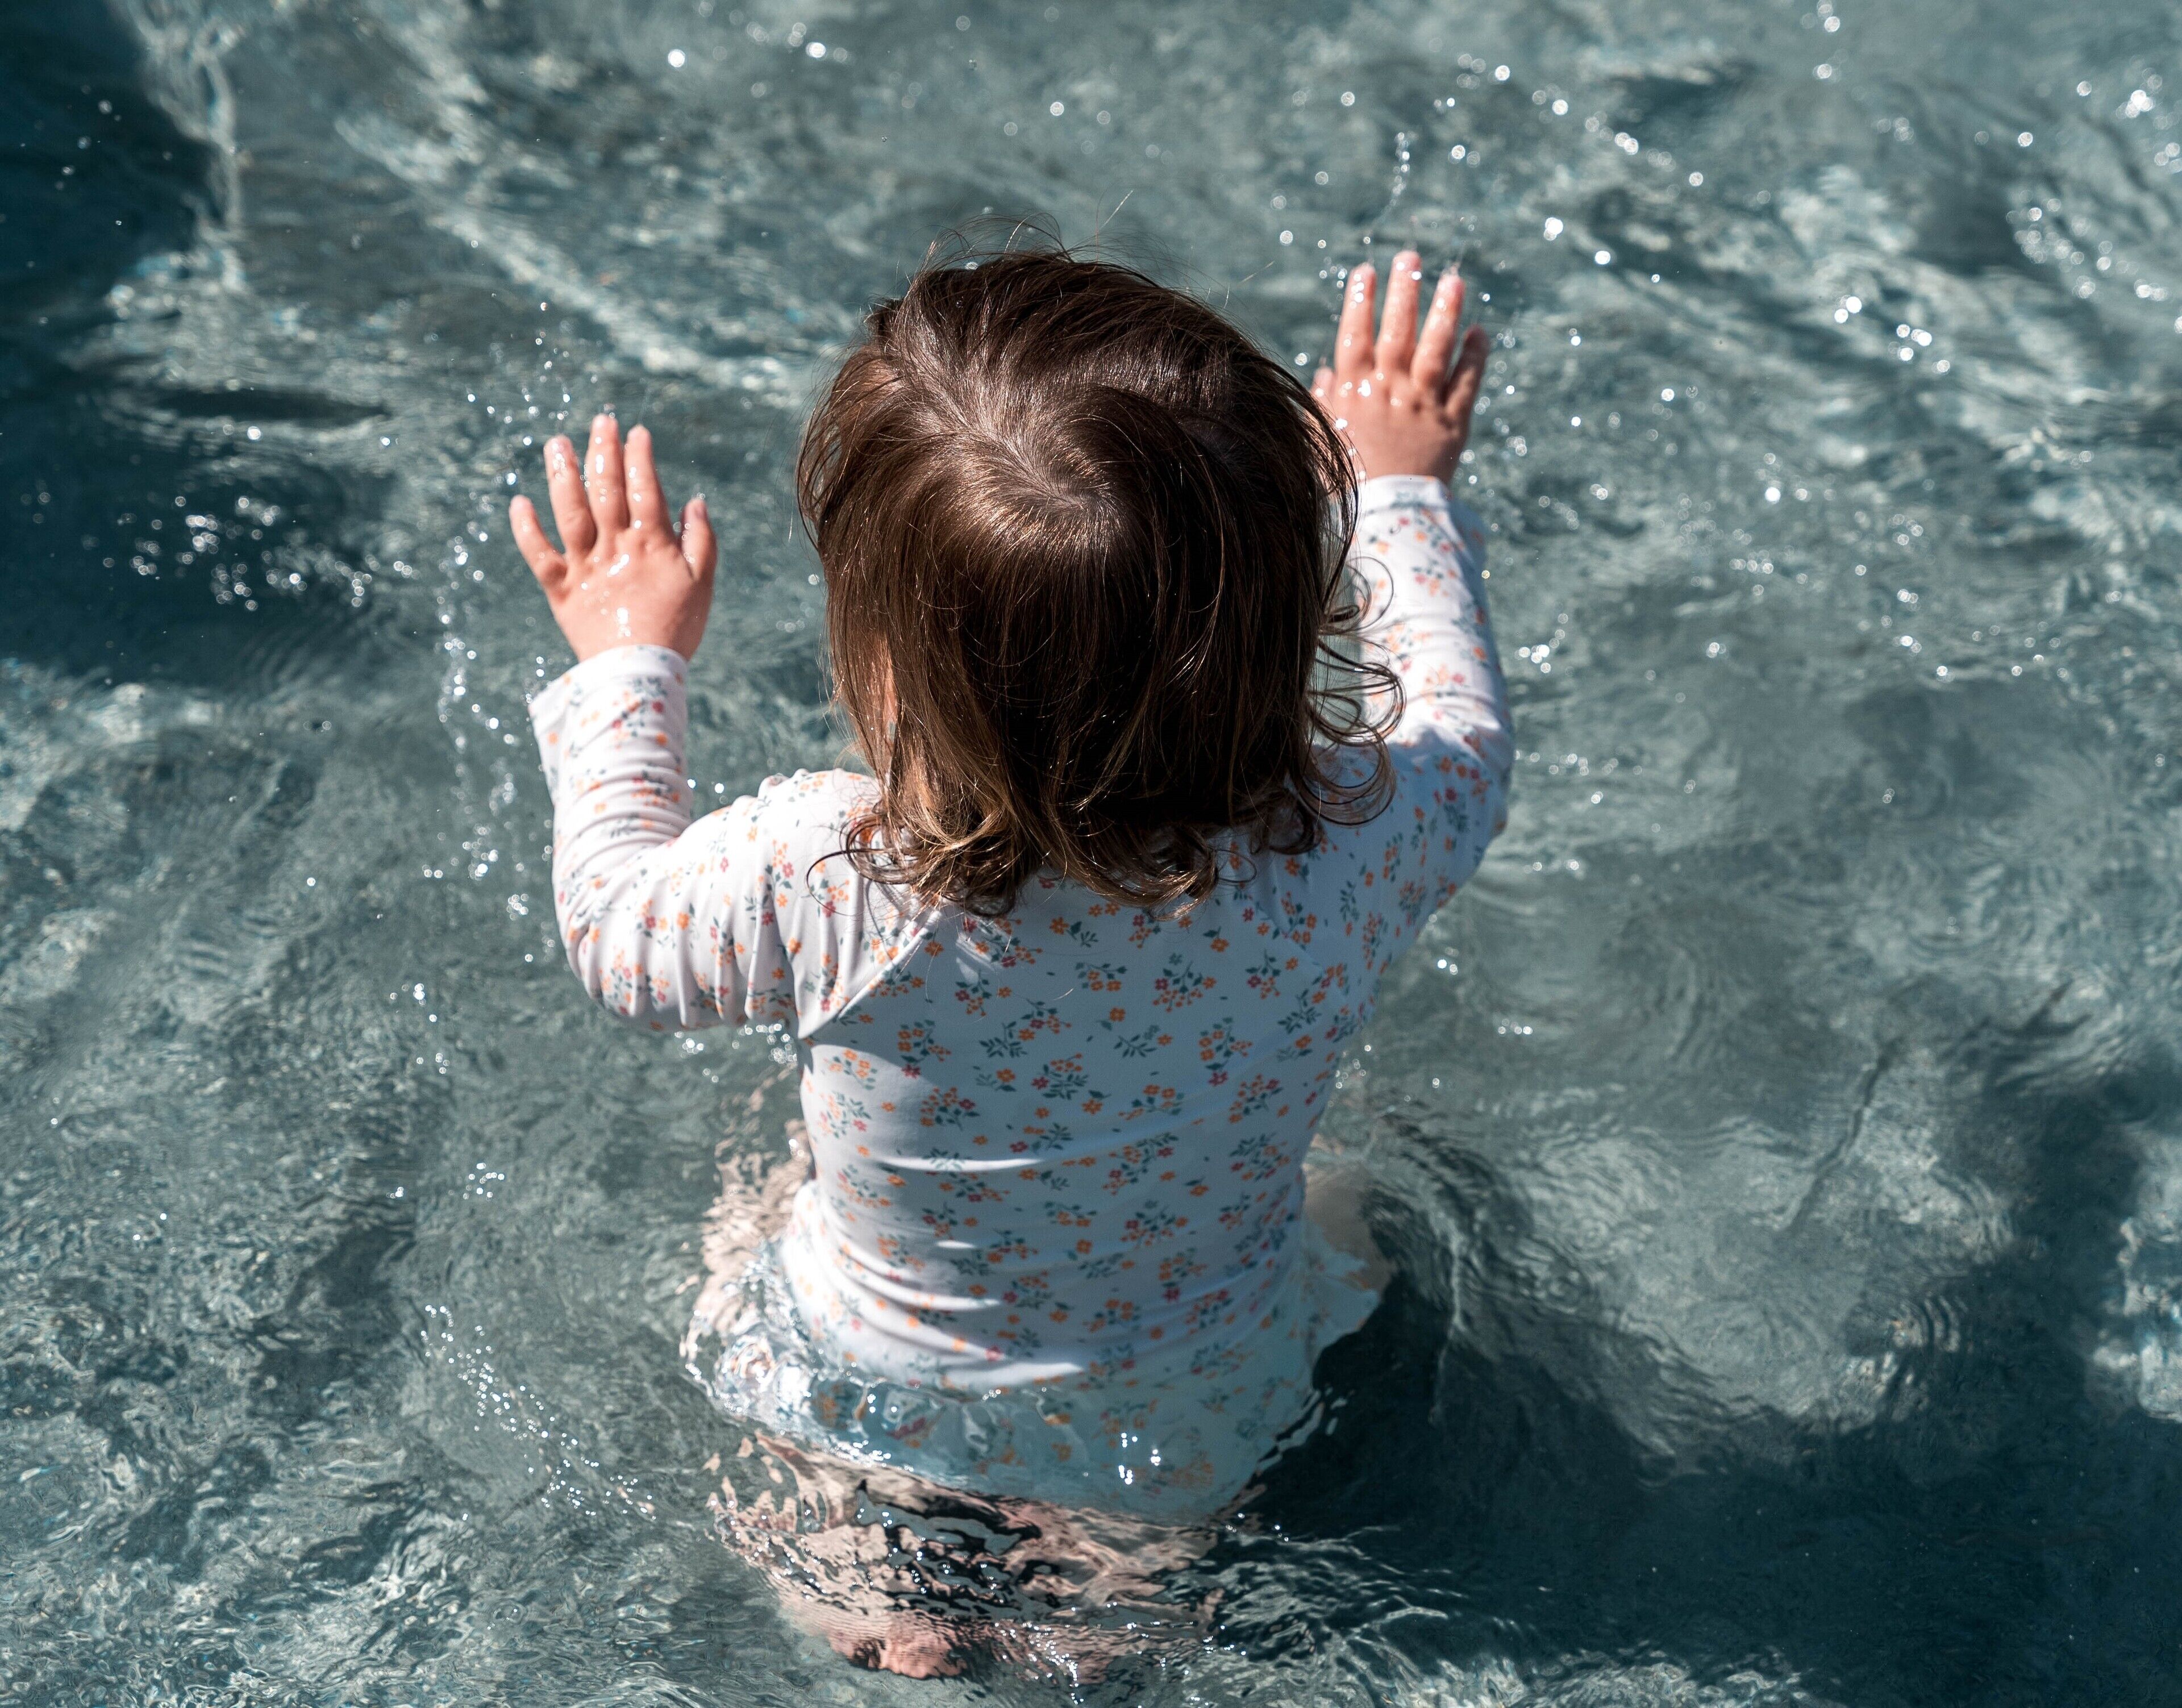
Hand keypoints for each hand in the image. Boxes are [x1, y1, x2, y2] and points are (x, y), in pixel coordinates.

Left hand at [510, 414, 716, 662]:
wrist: (638, 673)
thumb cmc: (676, 629)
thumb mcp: (702, 584)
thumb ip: (701, 540)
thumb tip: (694, 501)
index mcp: (651, 544)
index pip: (645, 488)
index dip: (640, 457)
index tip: (636, 431)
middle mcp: (614, 547)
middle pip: (606, 489)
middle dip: (603, 450)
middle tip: (600, 421)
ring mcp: (584, 565)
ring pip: (569, 510)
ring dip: (562, 473)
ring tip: (558, 443)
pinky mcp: (560, 588)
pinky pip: (538, 553)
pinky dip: (526, 527)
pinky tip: (519, 501)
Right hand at [1312, 251, 1488, 485]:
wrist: (1387, 519)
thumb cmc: (1349, 484)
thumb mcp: (1323, 444)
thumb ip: (1324, 406)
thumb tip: (1325, 374)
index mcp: (1353, 395)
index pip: (1355, 336)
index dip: (1360, 301)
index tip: (1366, 271)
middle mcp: (1389, 392)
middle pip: (1397, 331)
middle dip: (1404, 292)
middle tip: (1411, 258)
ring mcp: (1423, 406)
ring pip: (1436, 349)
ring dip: (1445, 312)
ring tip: (1453, 280)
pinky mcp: (1453, 423)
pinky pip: (1467, 382)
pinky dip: (1475, 355)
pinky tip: (1480, 331)